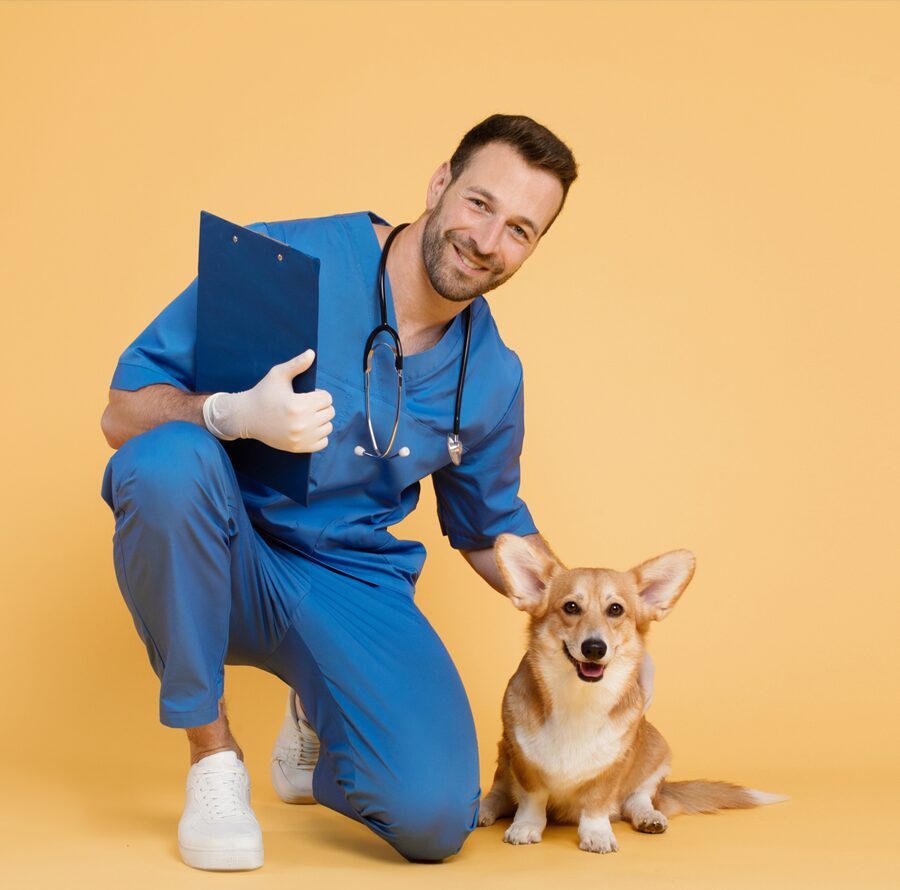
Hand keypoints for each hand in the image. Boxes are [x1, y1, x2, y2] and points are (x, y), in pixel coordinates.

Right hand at [206, 350, 334, 452]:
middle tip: (307, 405)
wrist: (246, 417)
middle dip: (321, 406)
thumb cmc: (262, 394)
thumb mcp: (277, 375)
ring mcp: (301, 438)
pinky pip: (323, 442)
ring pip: (328, 427)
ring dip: (321, 420)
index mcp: (298, 405)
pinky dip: (319, 435)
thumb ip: (296, 364)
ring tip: (307, 416)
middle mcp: (302, 423)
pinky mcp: (299, 448)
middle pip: (330, 412)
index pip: (327, 398)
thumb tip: (312, 353)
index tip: (308, 395)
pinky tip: (308, 428)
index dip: (319, 394)